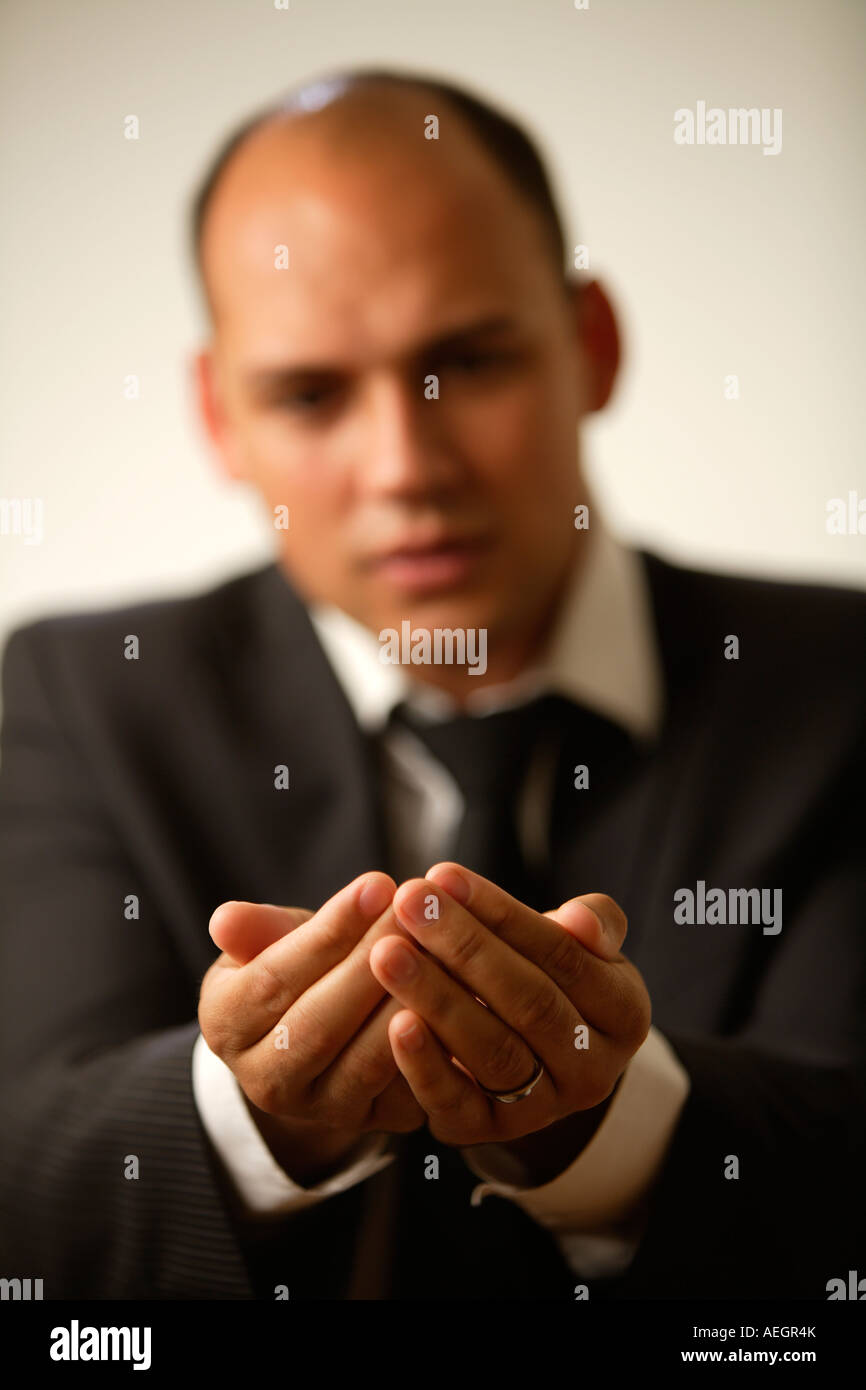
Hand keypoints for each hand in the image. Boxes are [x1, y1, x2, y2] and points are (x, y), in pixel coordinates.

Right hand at [198, 872, 426, 1154]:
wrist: (325, 1036)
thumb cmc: (300, 969)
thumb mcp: (273, 942)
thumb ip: (259, 930)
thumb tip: (226, 919)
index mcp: (227, 1026)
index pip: (275, 977)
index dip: (329, 931)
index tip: (377, 884)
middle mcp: (266, 1081)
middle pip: (318, 1025)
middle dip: (372, 964)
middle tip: (416, 913)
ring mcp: (322, 1111)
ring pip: (366, 1063)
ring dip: (407, 1004)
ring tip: (442, 949)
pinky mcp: (377, 1123)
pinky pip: (409, 1090)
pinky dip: (437, 1044)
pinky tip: (464, 994)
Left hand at [367, 863, 650, 1147]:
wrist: (538, 1060)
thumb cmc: (554, 980)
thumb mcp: (587, 948)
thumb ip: (593, 922)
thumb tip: (578, 920)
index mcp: (624, 1015)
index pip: (562, 956)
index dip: (502, 914)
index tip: (445, 875)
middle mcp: (592, 1071)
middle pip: (528, 1002)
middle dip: (463, 946)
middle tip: (409, 901)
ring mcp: (541, 1109)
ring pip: (492, 1052)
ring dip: (436, 998)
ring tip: (387, 952)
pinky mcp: (486, 1133)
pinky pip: (455, 1103)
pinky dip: (424, 1065)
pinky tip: (394, 1022)